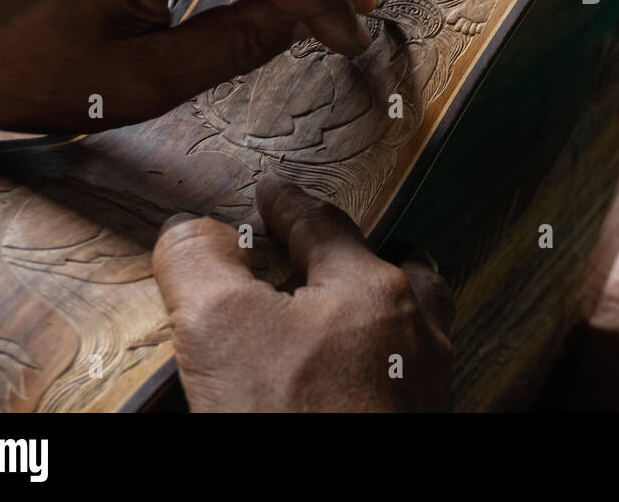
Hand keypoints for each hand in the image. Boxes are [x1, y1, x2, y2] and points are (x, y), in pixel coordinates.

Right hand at [153, 178, 453, 411]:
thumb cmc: (292, 422)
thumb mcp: (219, 328)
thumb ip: (201, 263)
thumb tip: (193, 228)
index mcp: (371, 287)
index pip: (324, 223)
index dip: (288, 205)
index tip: (272, 194)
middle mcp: (413, 327)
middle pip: (395, 266)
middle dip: (359, 254)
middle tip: (326, 253)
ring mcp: (424, 380)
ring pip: (416, 319)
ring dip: (384, 305)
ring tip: (349, 314)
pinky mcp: (420, 423)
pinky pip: (409, 371)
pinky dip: (385, 358)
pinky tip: (357, 377)